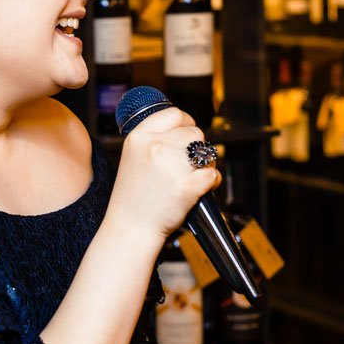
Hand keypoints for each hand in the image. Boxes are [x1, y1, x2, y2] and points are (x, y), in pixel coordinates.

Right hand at [107, 107, 222, 244]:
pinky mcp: (186, 186)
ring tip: (193, 177)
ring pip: (207, 152)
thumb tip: (185, 129)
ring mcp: (171, 166)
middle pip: (195, 133)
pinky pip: (212, 175)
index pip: (175, 115)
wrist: (131, 228)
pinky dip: (212, 182)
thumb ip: (154, 140)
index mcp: (139, 136)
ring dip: (206, 164)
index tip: (187, 137)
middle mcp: (154, 146)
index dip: (187, 124)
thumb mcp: (133, 156)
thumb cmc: (134, 197)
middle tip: (188, 166)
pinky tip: (199, 190)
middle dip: (197, 149)